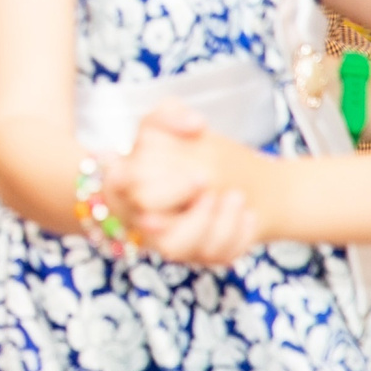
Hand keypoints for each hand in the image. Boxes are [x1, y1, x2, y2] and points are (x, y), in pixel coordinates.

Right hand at [105, 104, 265, 266]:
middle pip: (153, 227)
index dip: (167, 191)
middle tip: (210, 183)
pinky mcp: (195, 255)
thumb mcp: (166, 122)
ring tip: (235, 197)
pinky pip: (213, 256)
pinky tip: (247, 213)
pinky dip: (236, 235)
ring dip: (213, 225)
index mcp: (124, 186)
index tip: (201, 175)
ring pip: (178, 249)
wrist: (226, 177)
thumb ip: (168, 114)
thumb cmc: (185, 149)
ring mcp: (166, 241)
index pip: (131, 194)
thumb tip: (194, 126)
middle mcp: (138, 218)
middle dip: (188, 209)